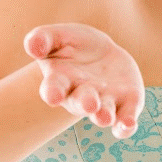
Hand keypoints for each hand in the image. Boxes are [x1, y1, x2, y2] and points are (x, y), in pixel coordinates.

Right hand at [24, 23, 144, 138]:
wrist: (101, 54)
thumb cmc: (73, 45)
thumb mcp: (58, 36)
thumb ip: (43, 38)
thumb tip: (32, 47)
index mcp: (61, 80)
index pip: (54, 88)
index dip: (53, 92)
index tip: (53, 95)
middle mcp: (82, 96)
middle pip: (81, 102)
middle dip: (85, 103)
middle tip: (90, 104)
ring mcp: (104, 102)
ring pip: (103, 113)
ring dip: (104, 116)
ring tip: (104, 117)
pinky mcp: (126, 104)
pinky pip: (125, 119)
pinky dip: (125, 126)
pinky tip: (128, 125)